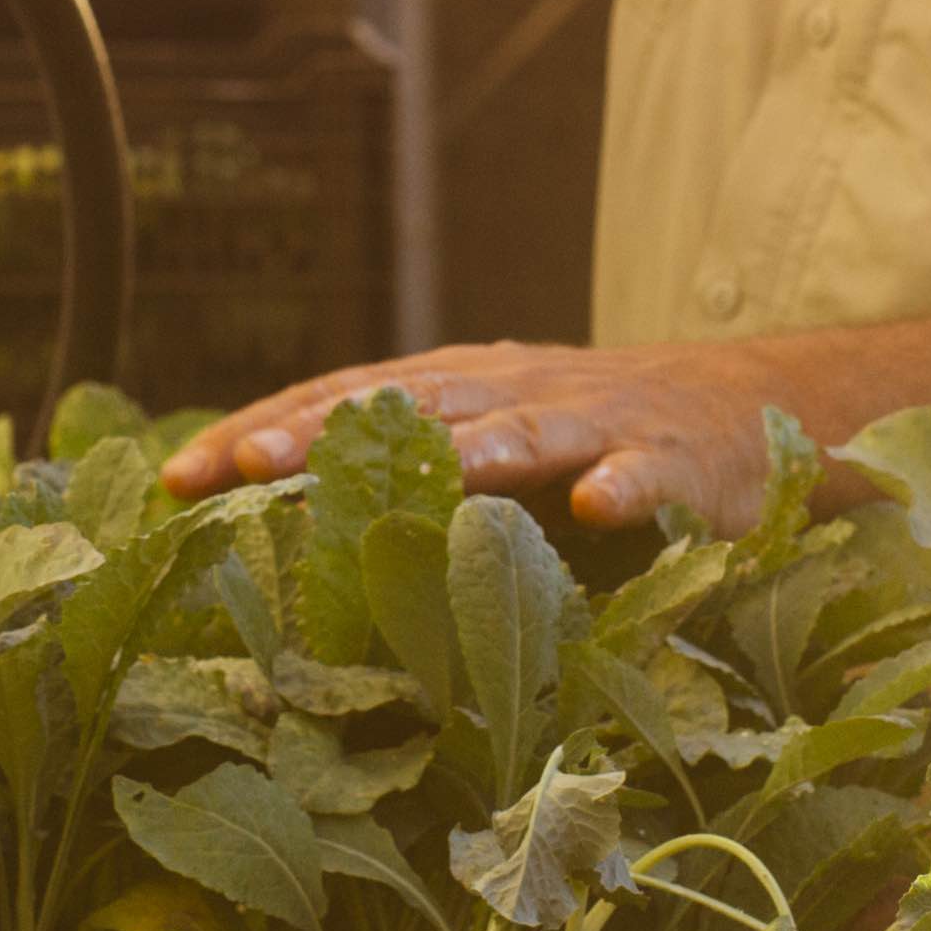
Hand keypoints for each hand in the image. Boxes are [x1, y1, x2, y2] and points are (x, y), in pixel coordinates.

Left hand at [161, 340, 799, 533]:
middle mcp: (516, 391)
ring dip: (460, 454)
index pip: (341, 403)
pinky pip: (648, 476)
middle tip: (243, 467)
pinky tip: (596, 504)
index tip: (181, 475)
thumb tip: (275, 540)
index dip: (263, 432)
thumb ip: (409, 480)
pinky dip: (623, 486)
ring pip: (519, 434)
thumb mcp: (493, 447)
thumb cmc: (596, 441)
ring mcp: (597, 420)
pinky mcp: (677, 461)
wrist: (749, 407)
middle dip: (322, 435)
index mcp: (460, 389)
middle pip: (407, 409)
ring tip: (396, 475)